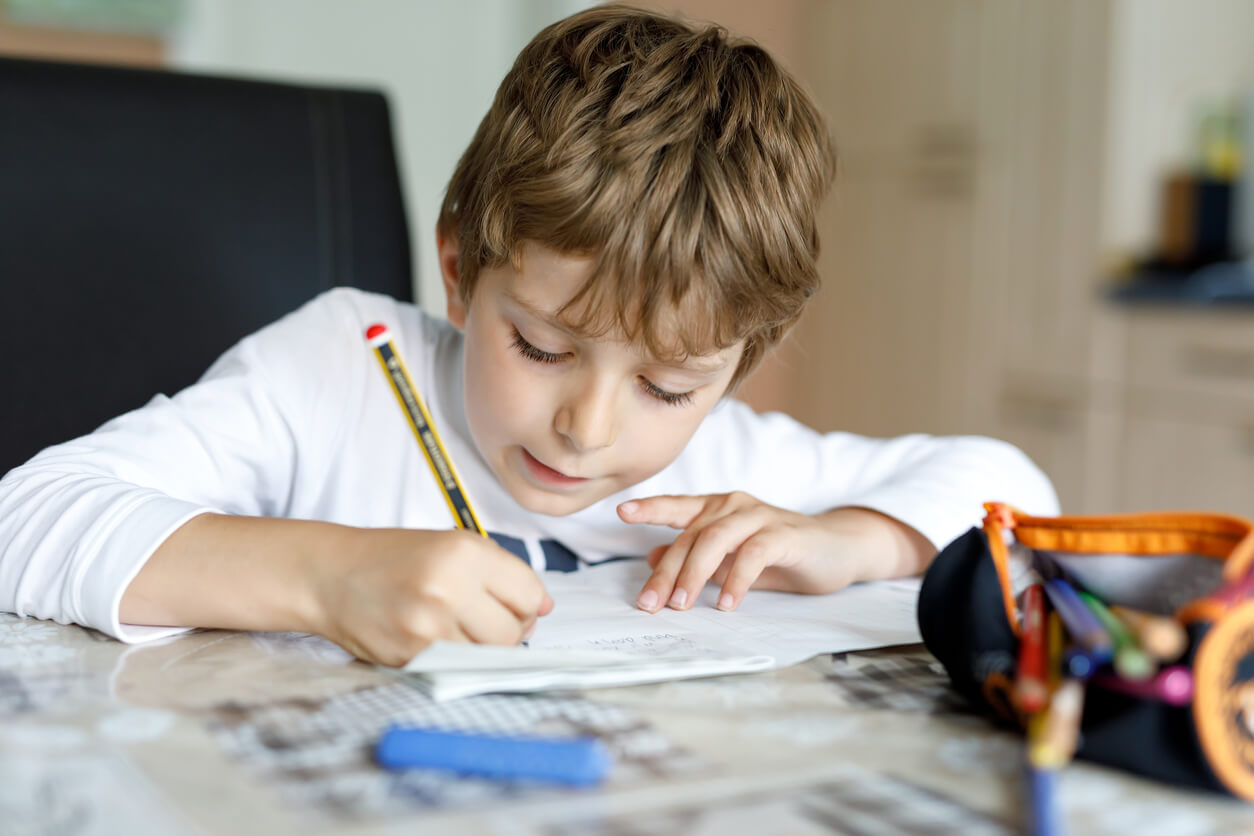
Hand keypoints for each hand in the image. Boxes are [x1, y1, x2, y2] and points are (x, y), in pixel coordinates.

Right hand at [311, 528, 551, 666]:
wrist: (331, 575)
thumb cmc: (395, 559)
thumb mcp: (451, 545)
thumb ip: (501, 574)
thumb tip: (544, 608)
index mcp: (464, 552)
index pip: (530, 594)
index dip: (527, 604)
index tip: (512, 604)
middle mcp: (449, 587)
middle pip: (513, 631)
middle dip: (508, 630)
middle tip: (482, 619)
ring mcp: (428, 626)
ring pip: (489, 656)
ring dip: (481, 648)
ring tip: (456, 628)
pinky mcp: (411, 656)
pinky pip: (458, 669)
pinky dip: (456, 660)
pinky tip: (436, 639)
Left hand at [618, 493, 932, 612]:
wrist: (837, 549)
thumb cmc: (780, 554)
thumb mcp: (732, 559)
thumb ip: (697, 558)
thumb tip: (653, 559)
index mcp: (718, 508)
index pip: (678, 506)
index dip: (650, 507)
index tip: (621, 511)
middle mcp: (734, 505)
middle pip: (691, 536)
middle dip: (667, 572)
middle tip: (650, 604)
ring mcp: (759, 516)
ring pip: (715, 540)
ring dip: (695, 574)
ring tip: (682, 604)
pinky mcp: (784, 534)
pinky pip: (753, 554)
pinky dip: (736, 580)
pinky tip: (726, 603)